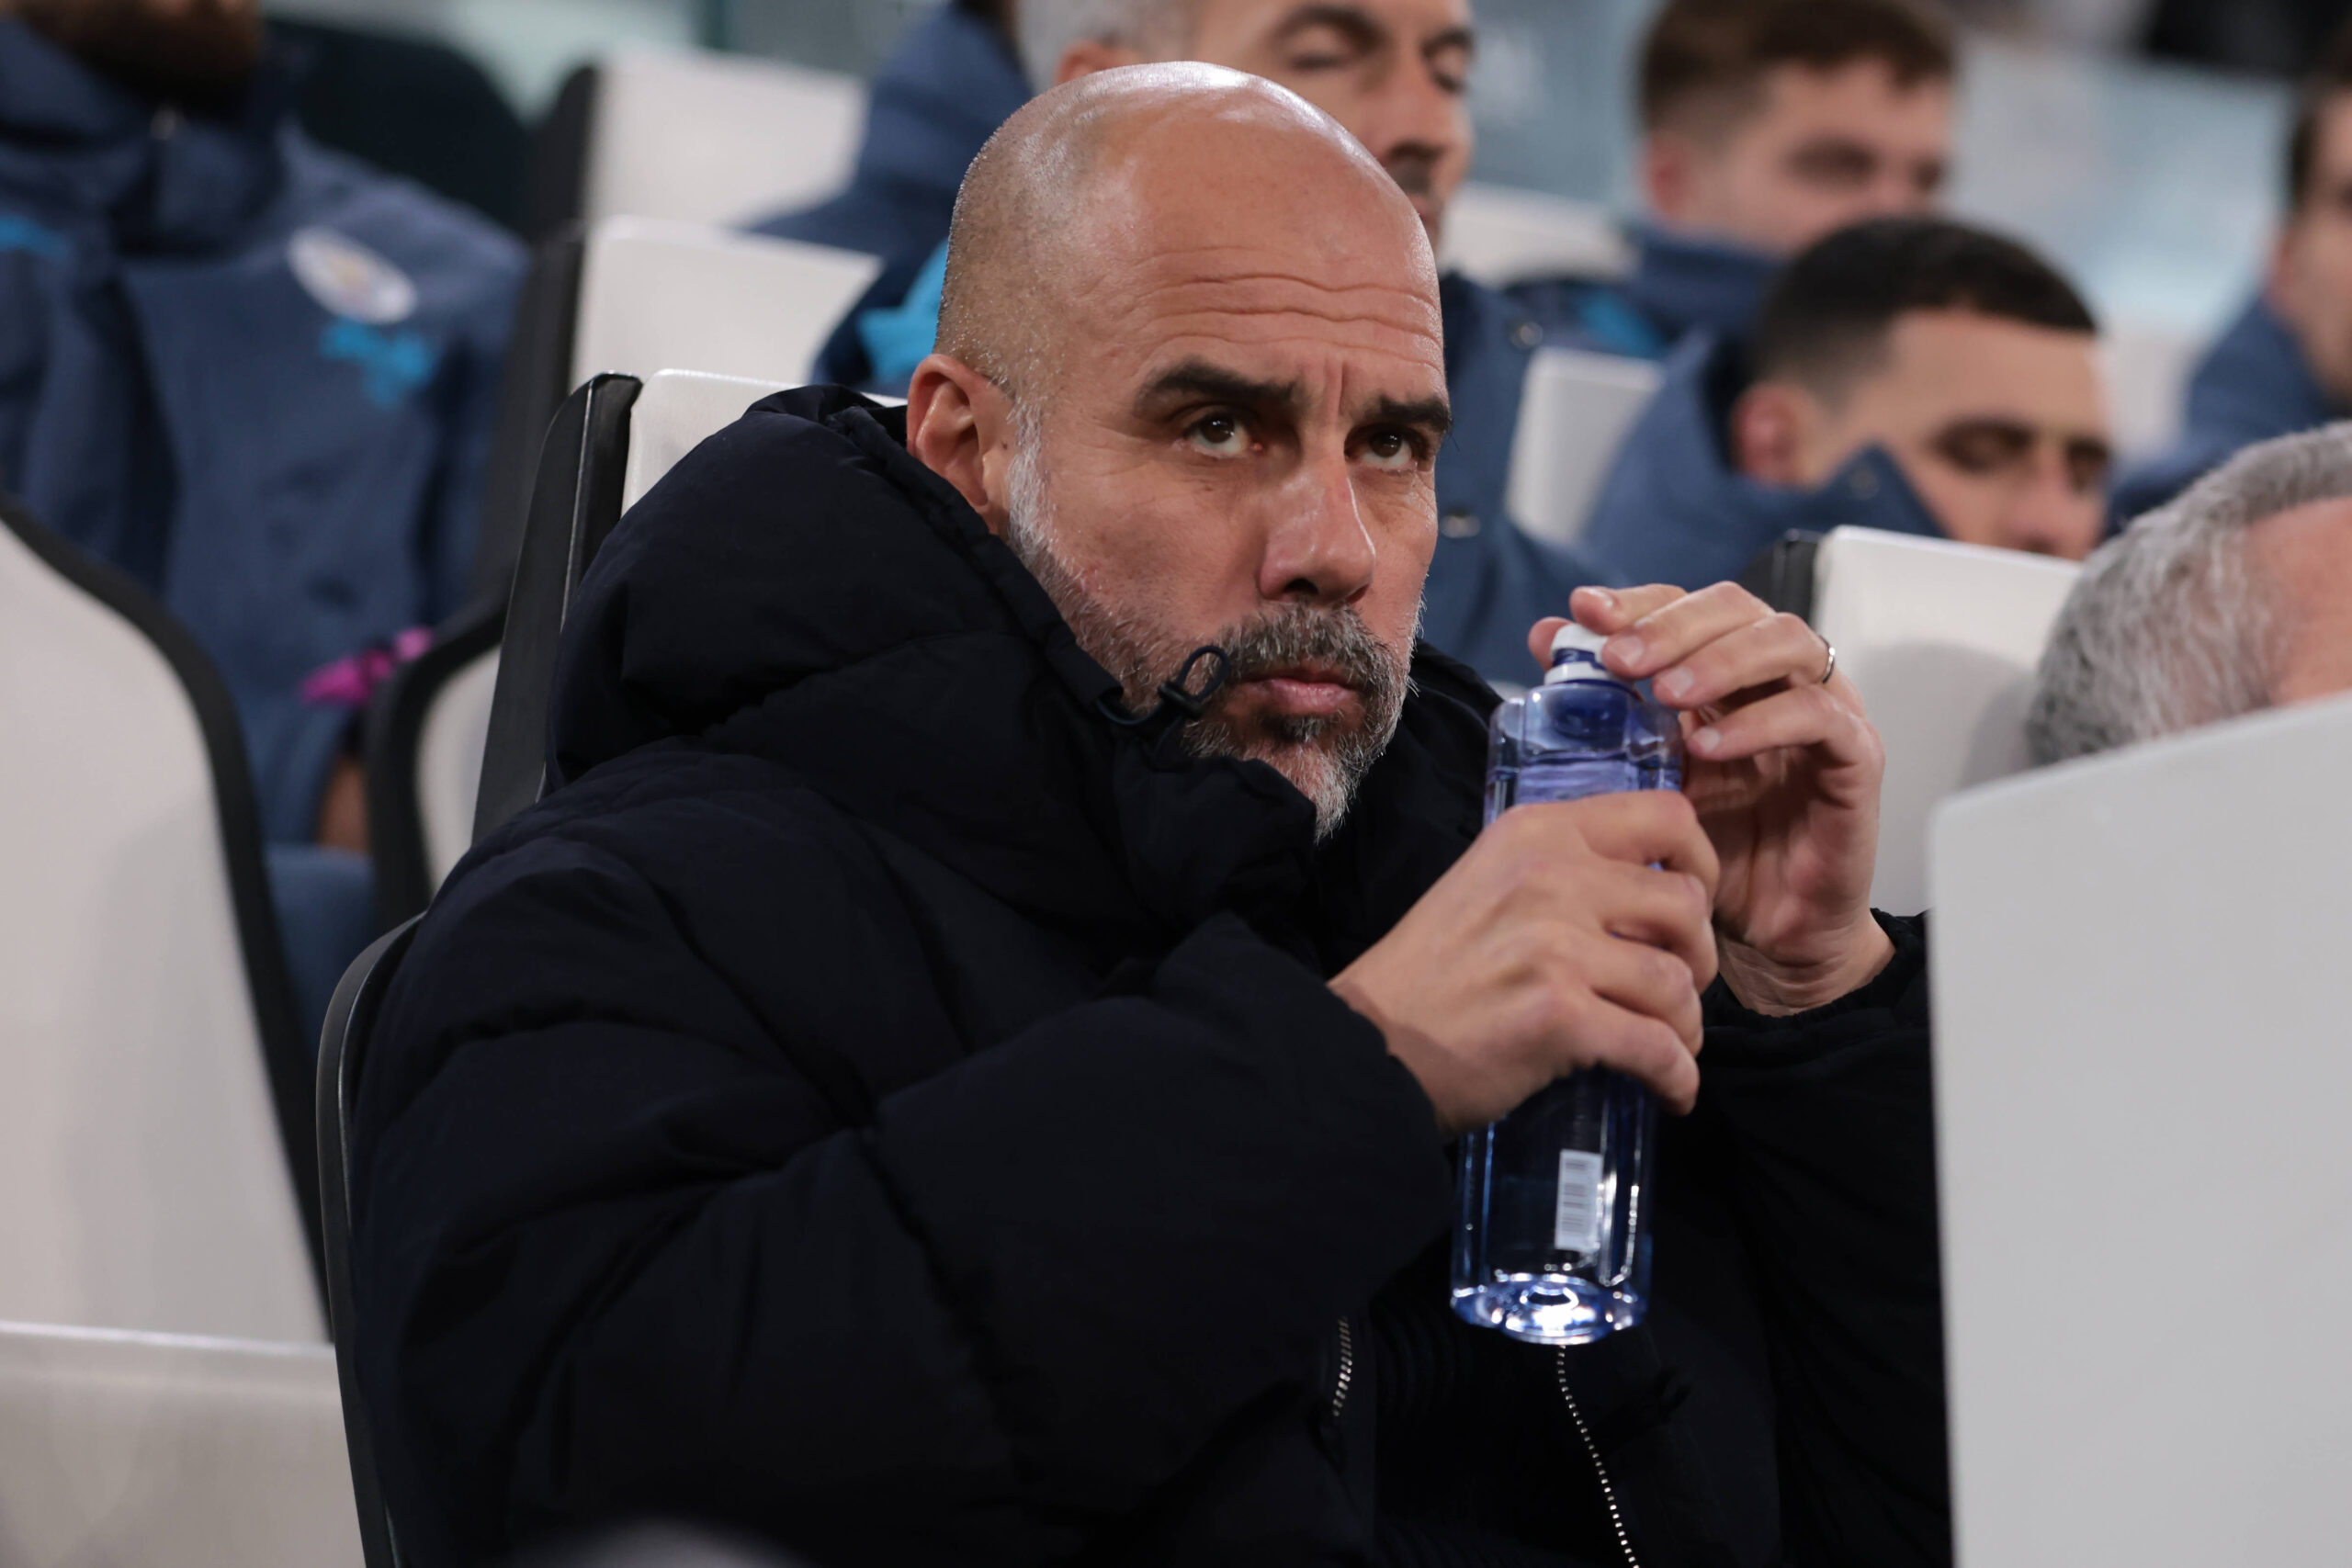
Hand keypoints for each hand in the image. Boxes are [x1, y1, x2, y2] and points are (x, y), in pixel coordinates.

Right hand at [1330, 792, 1718, 1131]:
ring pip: (1678, 984)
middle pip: (1687, 906)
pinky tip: (1670, 1092)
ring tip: (1668, 1046)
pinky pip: (1659, 1049)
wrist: (1369, 1043)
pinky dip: (1678, 1078)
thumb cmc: (1430, 973)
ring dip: (1686, 1027)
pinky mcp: (1560, 1016)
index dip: (1703, 864)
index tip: (1692, 909)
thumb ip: (1560, 871)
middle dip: (1698, 959)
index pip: (1667, 816)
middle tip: (1675, 992)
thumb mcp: (1488, 884)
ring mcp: (1556, 946)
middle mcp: (1550, 876)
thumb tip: (1650, 893)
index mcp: (1536, 832)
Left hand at [1528, 583, 1892, 1015]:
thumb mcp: (1645, 774)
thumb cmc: (1717, 852)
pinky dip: (1762, 722)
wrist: (1769, 934)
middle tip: (1621, 657)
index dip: (1640, 602)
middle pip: (1738, 610)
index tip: (1586, 610)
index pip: (1689, 607)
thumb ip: (1605, 708)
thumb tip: (1545, 637)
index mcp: (1729, 674)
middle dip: (1673, 625)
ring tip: (1665, 694)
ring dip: (1719, 661)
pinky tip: (1711, 744)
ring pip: (1788, 643)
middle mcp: (1779, 680)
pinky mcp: (1856, 759)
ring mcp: (1825, 712)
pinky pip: (1819, 718)